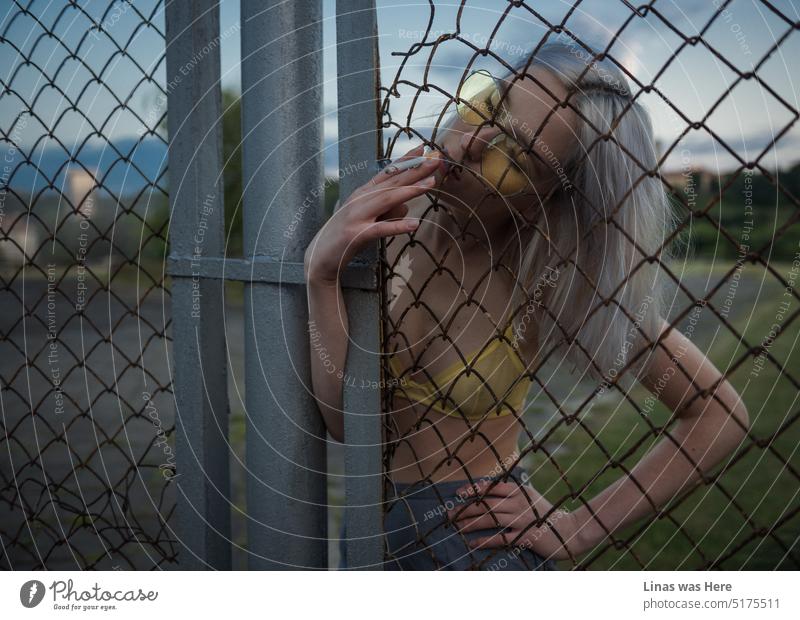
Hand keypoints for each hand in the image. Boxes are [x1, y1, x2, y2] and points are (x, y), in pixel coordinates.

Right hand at [304, 144, 444, 283]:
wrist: (320, 257)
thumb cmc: (346, 237)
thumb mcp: (369, 220)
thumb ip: (388, 211)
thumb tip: (407, 205)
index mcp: (363, 193)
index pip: (387, 173)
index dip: (406, 160)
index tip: (424, 148)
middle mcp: (360, 199)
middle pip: (392, 182)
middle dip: (415, 170)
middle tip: (436, 159)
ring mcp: (357, 216)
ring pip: (387, 199)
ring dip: (410, 191)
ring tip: (431, 184)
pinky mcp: (355, 235)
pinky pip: (380, 229)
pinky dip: (398, 226)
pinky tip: (414, 224)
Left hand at [446, 477, 586, 560]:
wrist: (570, 530)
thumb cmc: (546, 513)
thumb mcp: (530, 497)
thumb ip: (511, 493)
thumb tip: (488, 490)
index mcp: (519, 490)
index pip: (491, 487)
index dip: (473, 489)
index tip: (458, 493)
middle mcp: (518, 502)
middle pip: (486, 504)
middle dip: (465, 508)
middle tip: (448, 513)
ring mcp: (522, 519)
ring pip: (490, 519)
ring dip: (470, 523)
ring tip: (456, 526)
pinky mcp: (525, 536)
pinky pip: (501, 538)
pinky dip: (485, 541)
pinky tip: (473, 543)